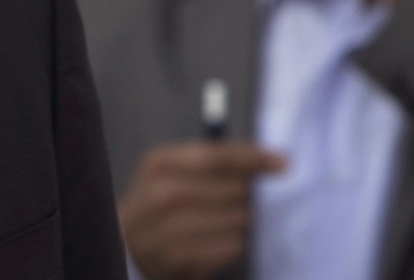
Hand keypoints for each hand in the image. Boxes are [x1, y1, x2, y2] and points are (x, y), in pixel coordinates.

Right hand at [120, 141, 286, 279]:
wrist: (130, 239)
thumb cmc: (162, 197)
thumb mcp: (175, 169)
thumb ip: (215, 160)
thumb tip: (272, 160)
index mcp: (160, 163)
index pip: (217, 156)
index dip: (254, 158)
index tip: (283, 162)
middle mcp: (162, 193)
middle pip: (232, 188)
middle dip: (249, 192)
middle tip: (249, 196)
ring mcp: (169, 227)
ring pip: (236, 219)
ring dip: (245, 219)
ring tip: (233, 218)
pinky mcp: (180, 256)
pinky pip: (231, 246)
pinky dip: (237, 241)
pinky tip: (226, 237)